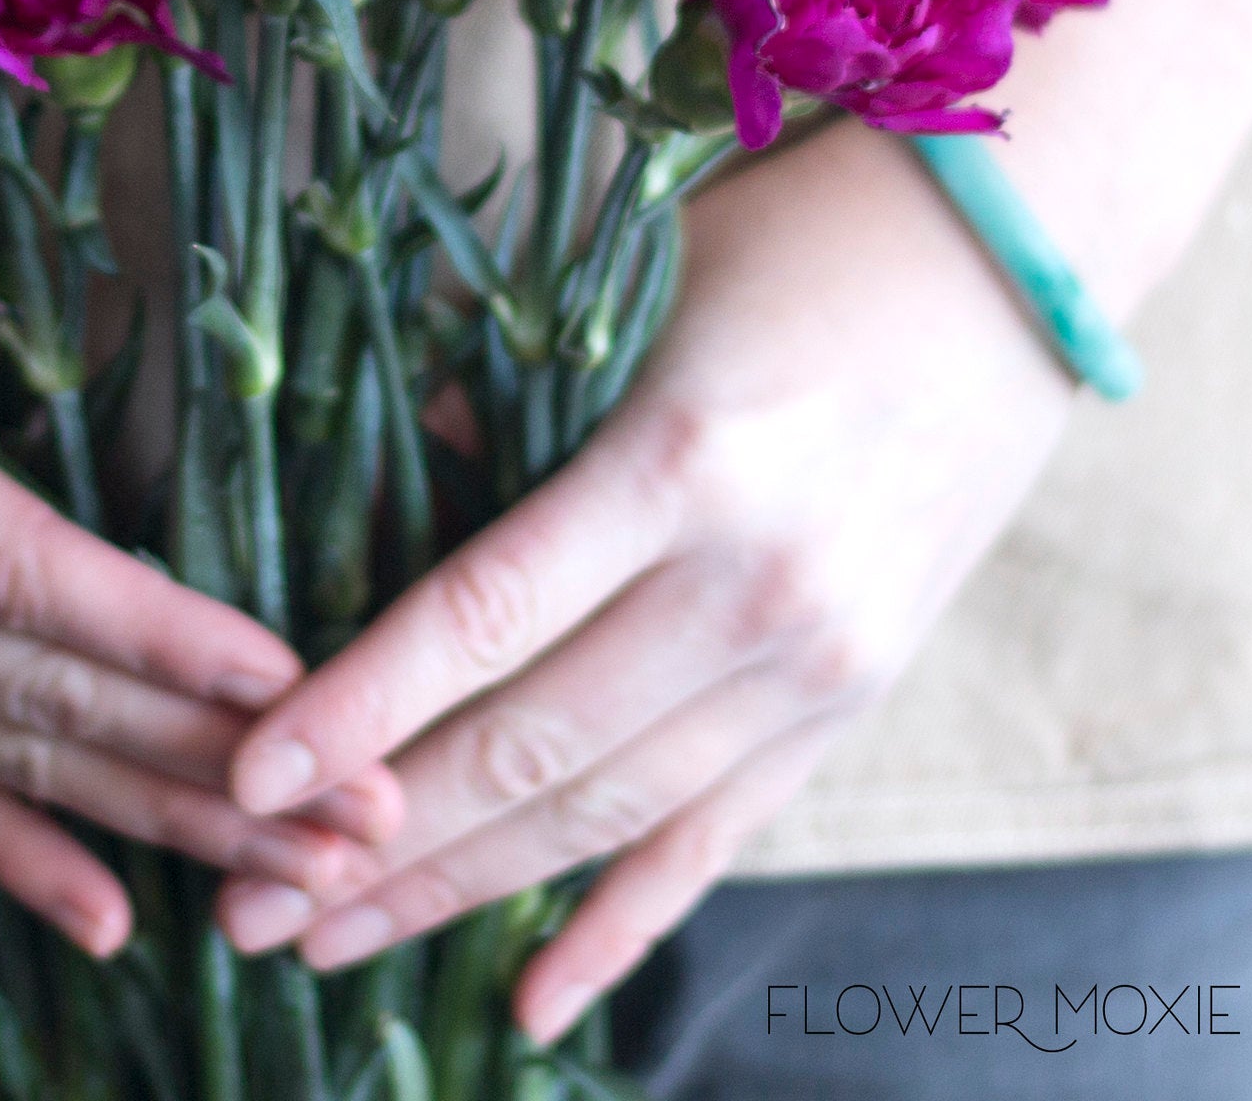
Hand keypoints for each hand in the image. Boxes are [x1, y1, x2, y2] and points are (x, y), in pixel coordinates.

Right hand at [0, 74, 397, 956]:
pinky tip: (105, 923)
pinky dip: (12, 851)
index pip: (14, 564)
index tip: (286, 678)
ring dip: (156, 816)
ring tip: (294, 878)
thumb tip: (151, 341)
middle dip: (207, 754)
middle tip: (362, 811)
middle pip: (32, 689)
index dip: (153, 628)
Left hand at [214, 119, 1075, 1035]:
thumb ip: (494, 397)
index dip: (360, 705)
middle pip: (534, 746)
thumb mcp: (628, 293)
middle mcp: (755, 590)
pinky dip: (622, 930)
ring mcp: (818, 667)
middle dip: (380, 836)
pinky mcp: (849, 707)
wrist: (1004, 276)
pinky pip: (716, 842)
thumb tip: (375, 491)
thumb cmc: (794, 248)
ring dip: (462, 891)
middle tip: (247, 907)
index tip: (248, 779)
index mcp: (682, 464)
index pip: (486, 615)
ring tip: (333, 941)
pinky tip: (532, 1003)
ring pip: (607, 816)